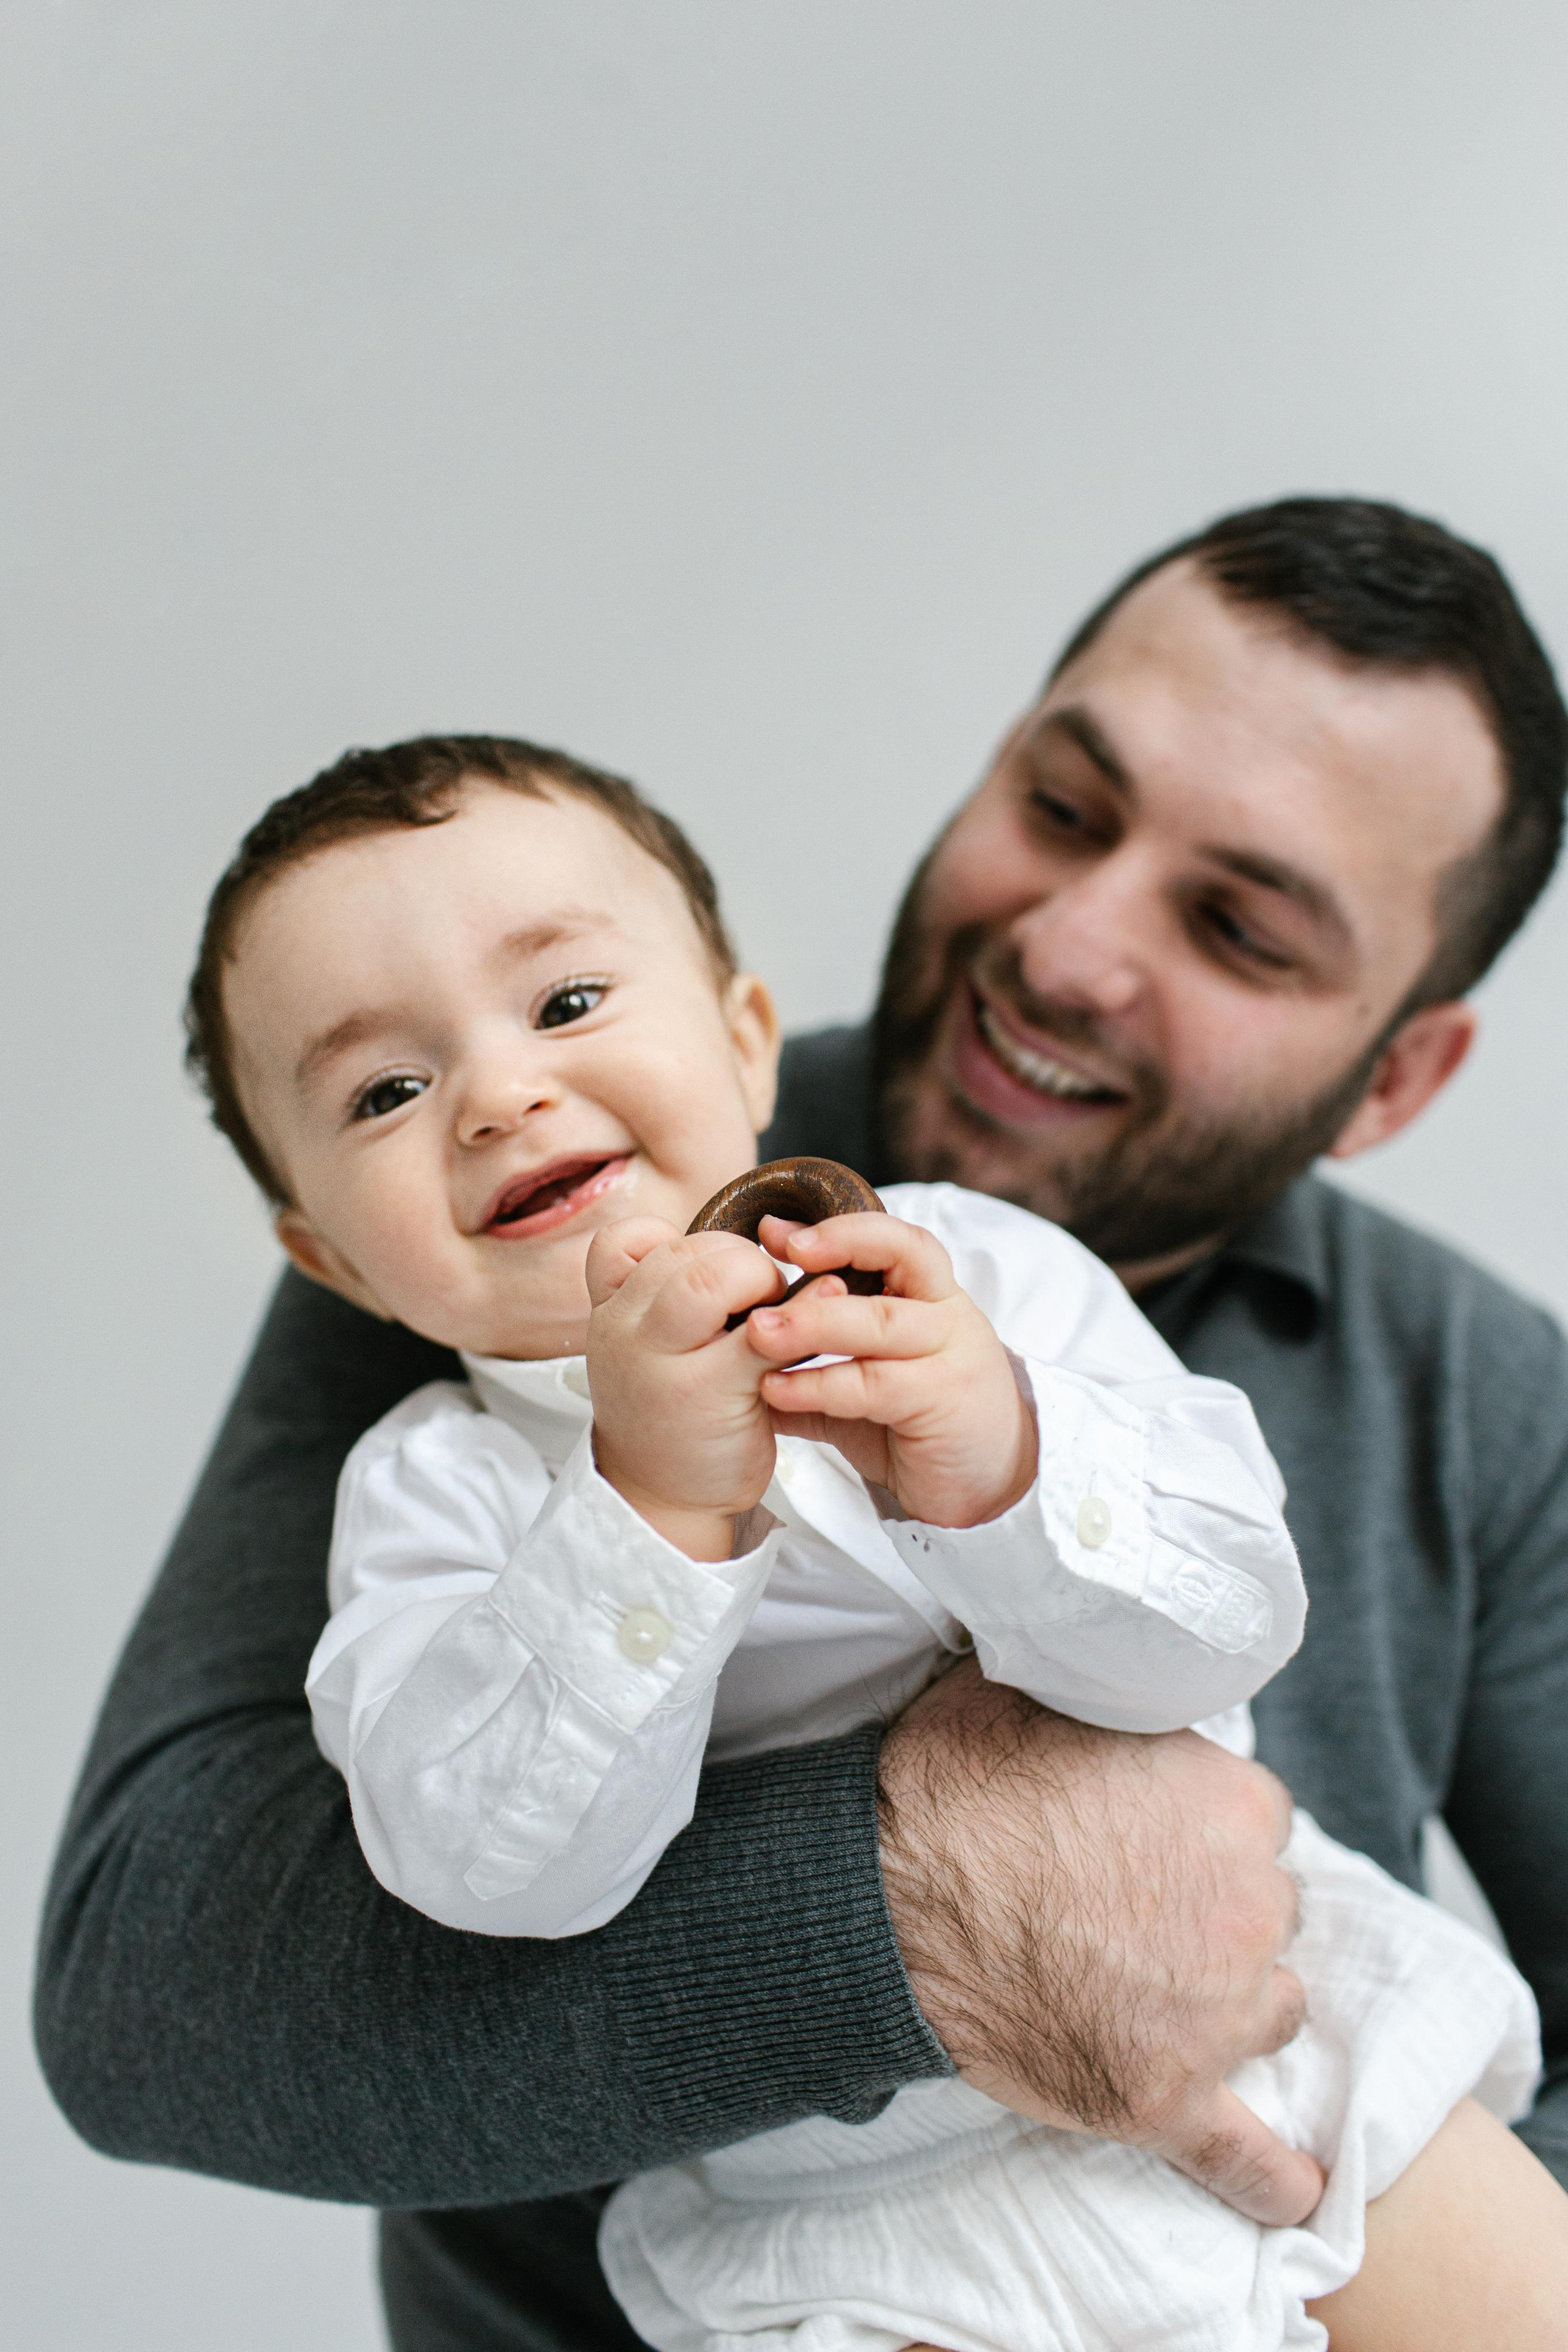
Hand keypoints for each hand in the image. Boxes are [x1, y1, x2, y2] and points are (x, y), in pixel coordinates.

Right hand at [585, 1217, 786, 1559]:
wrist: (661, 1497)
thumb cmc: (670, 1410)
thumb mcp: (647, 1343)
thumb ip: (671, 1292)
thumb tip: (757, 1237)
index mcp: (609, 1312)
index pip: (624, 1240)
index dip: (683, 1242)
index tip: (715, 1271)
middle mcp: (624, 1332)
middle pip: (684, 1253)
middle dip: (740, 1259)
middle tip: (765, 1293)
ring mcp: (662, 1364)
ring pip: (712, 1279)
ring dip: (761, 1278)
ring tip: (781, 1310)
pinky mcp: (710, 1394)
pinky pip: (761, 1334)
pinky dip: (802, 1313)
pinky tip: (828, 1307)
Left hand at [744, 1212, 1036, 1528]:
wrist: (989, 1485)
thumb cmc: (921, 1425)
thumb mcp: (865, 1385)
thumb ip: (815, 1365)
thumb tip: (740, 1351)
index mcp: (932, 1296)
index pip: (895, 1239)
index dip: (838, 1229)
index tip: (774, 1232)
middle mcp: (948, 1314)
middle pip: (894, 1260)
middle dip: (827, 1254)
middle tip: (760, 1266)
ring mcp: (952, 1356)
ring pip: (879, 1322)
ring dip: (811, 1322)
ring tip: (755, 1332)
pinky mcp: (944, 1402)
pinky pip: (873, 1385)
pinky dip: (818, 1385)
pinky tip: (776, 1390)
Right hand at [878, 1659, 1324, 2227]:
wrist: (882, 1899)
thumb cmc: (951, 1788)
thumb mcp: (1033, 1692)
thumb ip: (1104, 1689)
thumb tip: (1100, 1658)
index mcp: (1231, 1801)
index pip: (1256, 1816)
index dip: (1199, 1826)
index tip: (1151, 1835)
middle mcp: (1248, 1906)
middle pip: (1268, 1910)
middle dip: (1216, 1910)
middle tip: (1132, 1907)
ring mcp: (1214, 2014)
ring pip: (1271, 2009)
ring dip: (1231, 2003)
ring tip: (1154, 1990)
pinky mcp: (1165, 2099)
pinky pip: (1250, 2158)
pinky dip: (1278, 2178)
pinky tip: (1301, 2189)